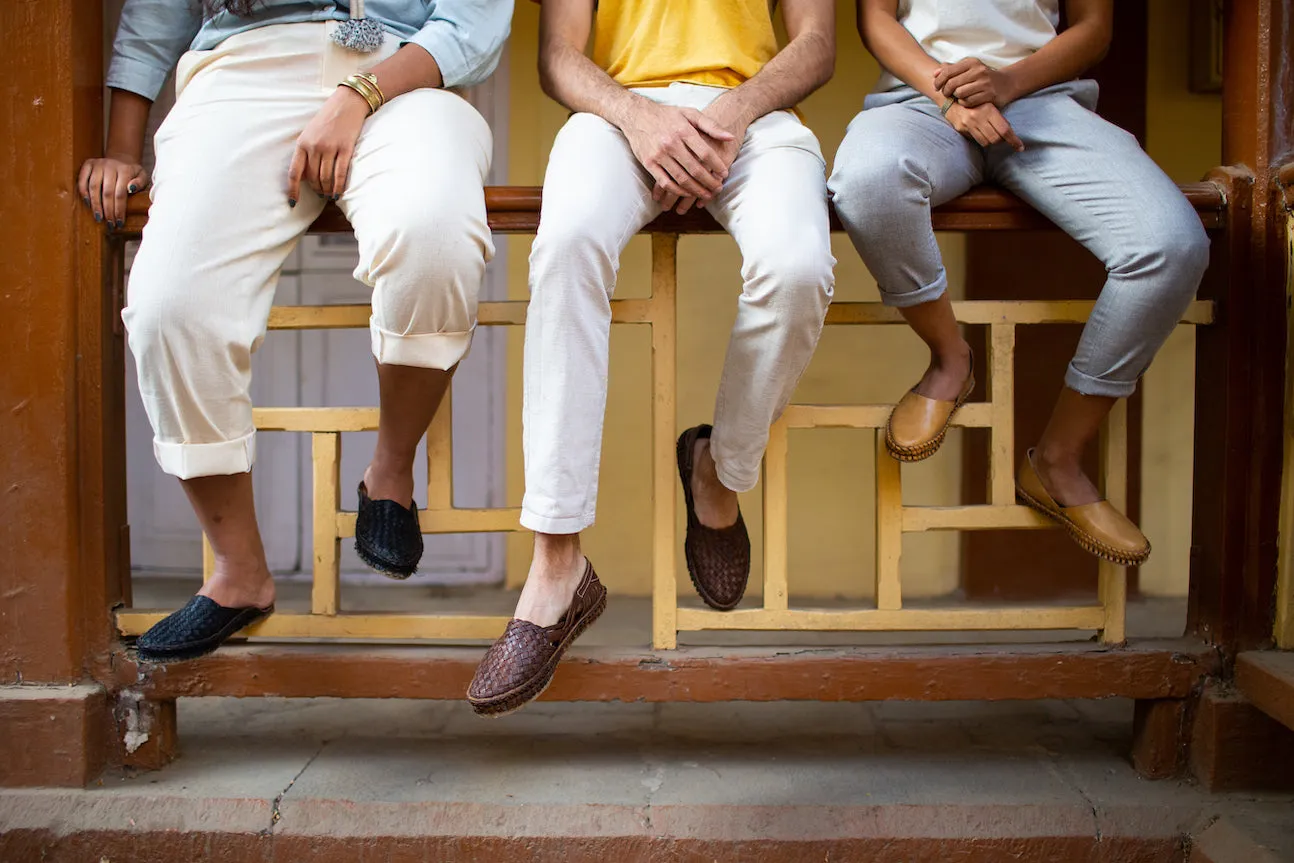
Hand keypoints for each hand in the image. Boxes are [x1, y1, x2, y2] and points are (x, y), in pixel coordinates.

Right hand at [78, 155, 147, 228]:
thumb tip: (131, 189)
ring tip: (98, 218)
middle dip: (108, 211)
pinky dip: (83, 192)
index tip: (119, 223)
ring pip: (93, 187)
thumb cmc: (133, 173)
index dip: (119, 210)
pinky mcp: (88, 164)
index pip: (120, 194)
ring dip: (95, 204)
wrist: (121, 158)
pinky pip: (82, 179)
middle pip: (107, 192)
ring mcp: (98, 164)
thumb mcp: (142, 176)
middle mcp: (110, 166)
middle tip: (109, 224)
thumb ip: (140, 183)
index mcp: (125, 170)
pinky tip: (88, 204)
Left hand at [288, 86, 370, 205]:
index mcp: (302, 143)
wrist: (347, 103)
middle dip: (316, 189)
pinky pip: (341, 173)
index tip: (293, 202)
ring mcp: (330, 148)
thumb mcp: (310, 133)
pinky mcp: (345, 149)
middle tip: (321, 194)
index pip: (294, 172)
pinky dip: (339, 186)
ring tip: (329, 195)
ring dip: (327, 190)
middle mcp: (314, 146)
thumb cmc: (328, 119)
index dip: (293, 189)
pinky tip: (338, 192)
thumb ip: (306, 152)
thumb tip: (304, 176)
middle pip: (313, 177)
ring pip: (326, 178)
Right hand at [621, 101, 734, 207]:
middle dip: (709, 182)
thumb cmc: (667, 115)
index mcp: (683, 130)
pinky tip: (687, 193)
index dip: (717, 166)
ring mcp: (659, 155)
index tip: (724, 174)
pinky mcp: (648, 163)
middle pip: (695, 169)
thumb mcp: (690, 113)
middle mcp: (671, 143)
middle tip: (718, 189)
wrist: (637, 115)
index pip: (705, 153)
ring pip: (681, 179)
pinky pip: (665, 182)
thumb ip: (711, 125)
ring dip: (696, 190)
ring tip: (706, 195)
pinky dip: (677, 191)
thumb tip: (731, 137)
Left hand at [934, 59, 1017, 108]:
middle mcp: (978, 70)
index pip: (947, 72)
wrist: (1006, 83)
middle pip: (951, 84)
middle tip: (947, 94)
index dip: (938, 81)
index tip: (937, 87)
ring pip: (959, 93)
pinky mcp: (989, 95)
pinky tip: (967, 100)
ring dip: (956, 97)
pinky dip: (964, 103)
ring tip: (959, 96)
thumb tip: (935, 73)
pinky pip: (968, 102)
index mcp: (971, 62)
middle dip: (946, 91)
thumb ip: (951, 69)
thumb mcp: (968, 68)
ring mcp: (984, 83)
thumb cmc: (982, 77)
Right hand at [945, 102, 1024, 151]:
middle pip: (996, 139)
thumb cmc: (975, 103)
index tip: (1020, 148)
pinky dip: (981, 139)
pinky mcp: (962, 128)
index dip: (1013, 140)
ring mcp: (969, 124)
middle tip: (1002, 138)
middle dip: (1001, 141)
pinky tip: (980, 133)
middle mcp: (979, 117)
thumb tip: (1008, 133)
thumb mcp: (989, 106)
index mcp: (989, 110)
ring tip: (990, 135)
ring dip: (990, 142)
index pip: (1004, 129)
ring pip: (985, 142)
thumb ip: (997, 118)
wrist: (953, 99)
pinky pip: (975, 140)